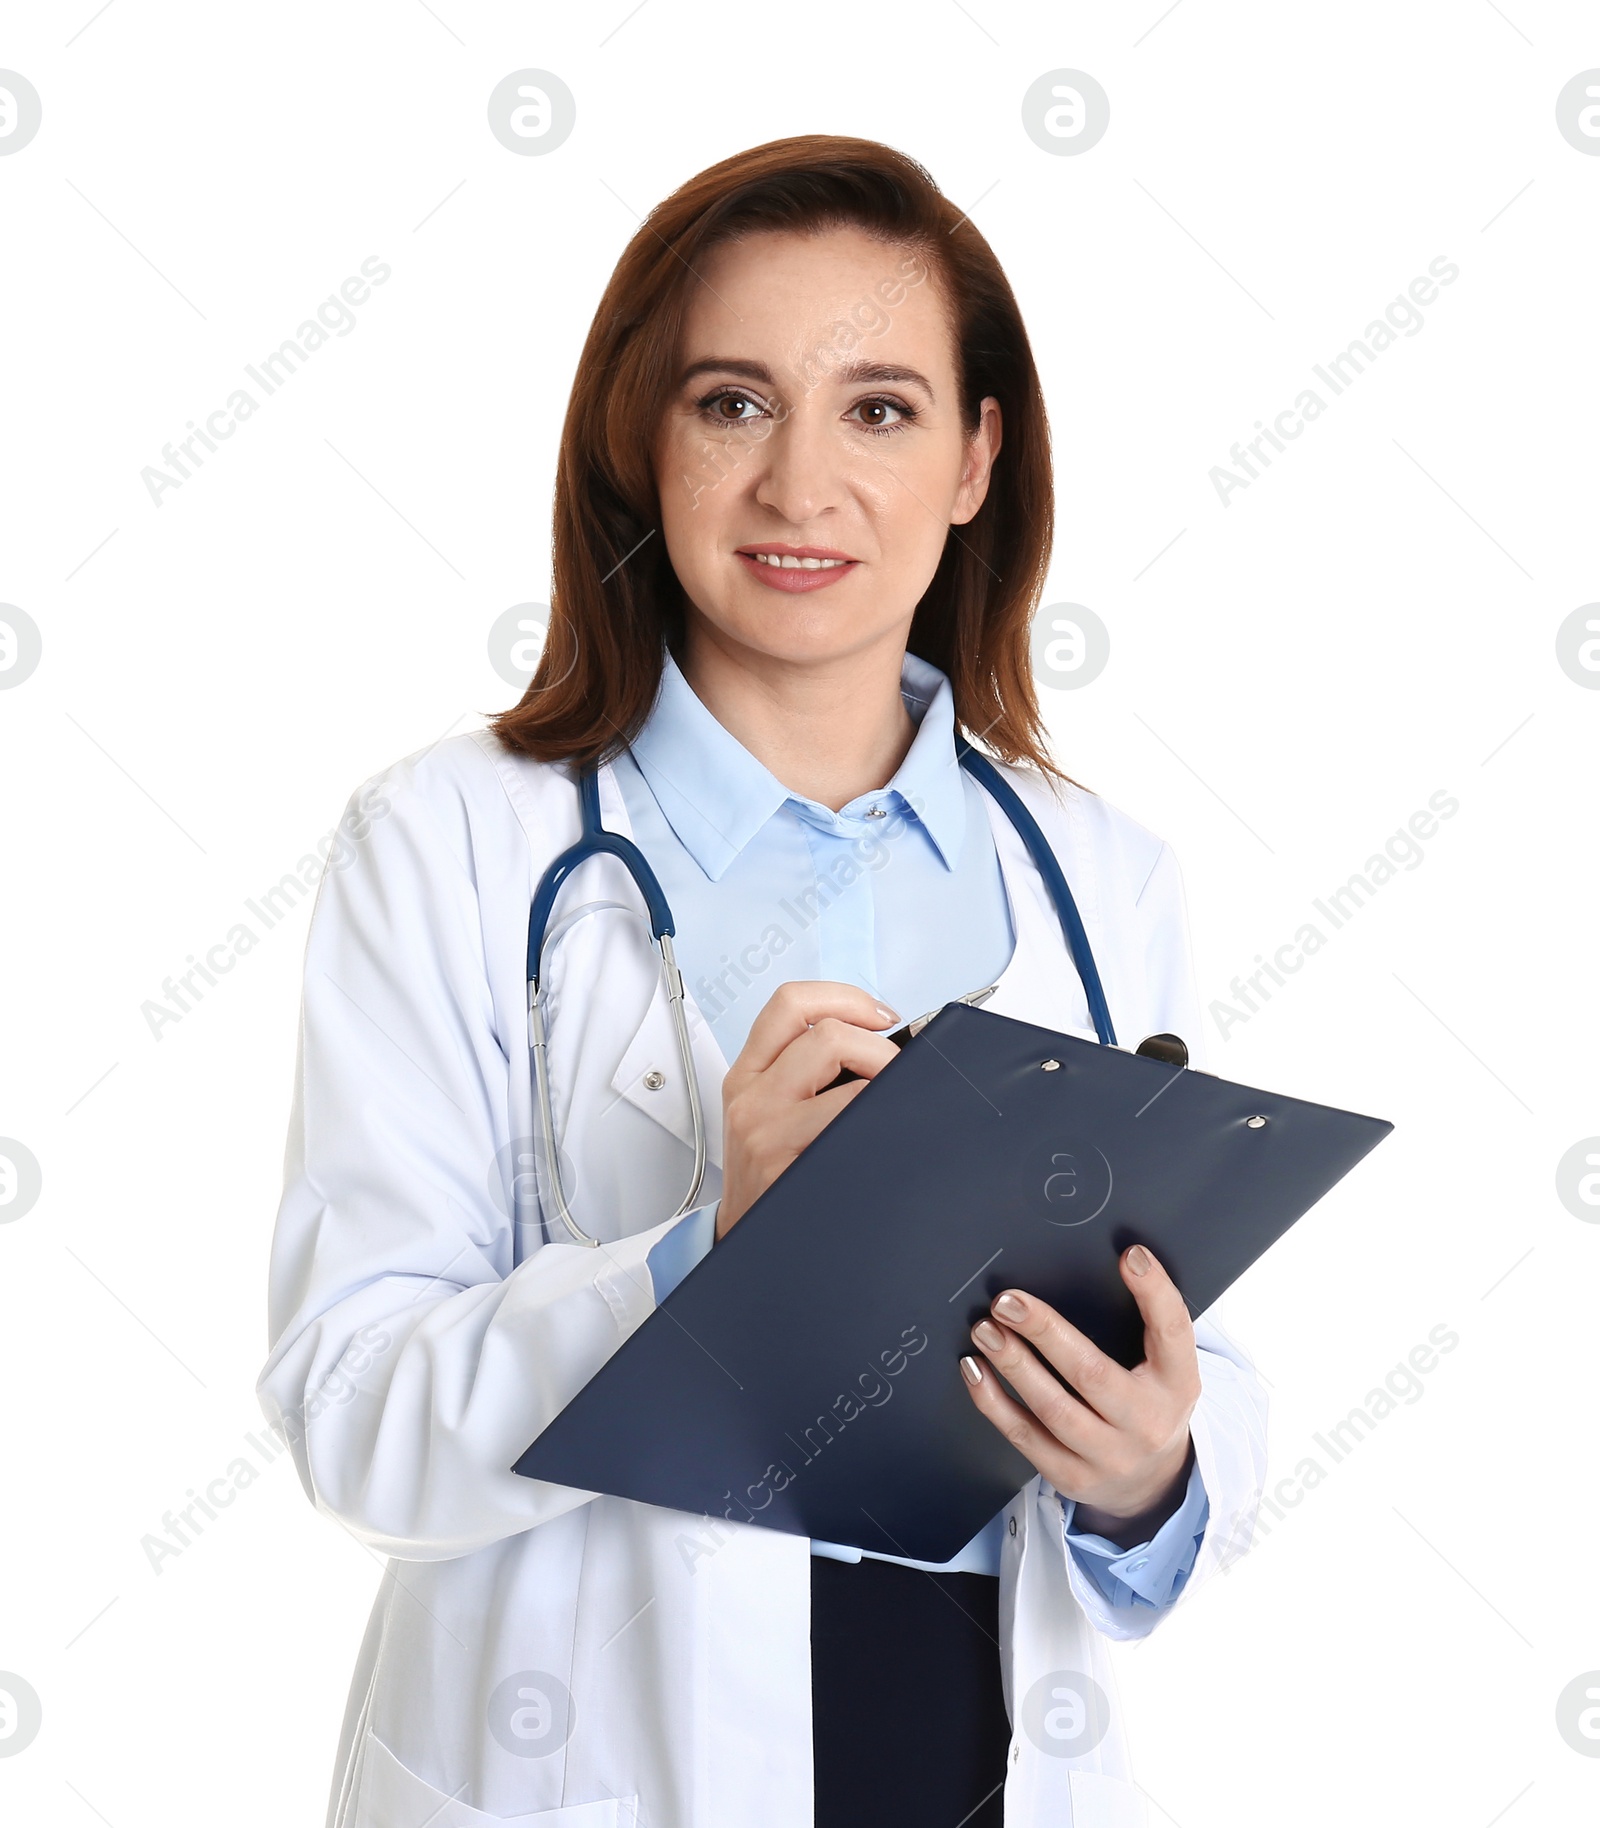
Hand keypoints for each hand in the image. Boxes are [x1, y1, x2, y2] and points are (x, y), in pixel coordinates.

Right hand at [717, 981, 899, 1238]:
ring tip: (893, 1100)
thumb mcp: (767, 1115)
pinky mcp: (784, 1160)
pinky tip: (885, 1132)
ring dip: (884, 1077)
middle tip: (895, 1070)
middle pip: (825, 1030)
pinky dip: (880, 1118)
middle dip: (878, 1044)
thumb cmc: (767, 1180)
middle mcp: (752, 1094)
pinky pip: (849, 1119)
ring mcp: (767, 1127)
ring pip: (839, 1068)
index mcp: (748, 1074)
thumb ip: (804, 1074)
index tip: (880, 1016)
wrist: (741, 1246)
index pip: (791, 1003)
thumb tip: (876, 1046)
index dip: (845, 997)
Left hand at [960, 1243, 1199, 1545]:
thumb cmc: (1150, 1404)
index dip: (1155, 1293)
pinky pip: (1025, 1436)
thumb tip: (1119, 1259)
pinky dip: (993, 1401)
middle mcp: (1146, 1423)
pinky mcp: (1071, 1477)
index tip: (1131, 1256)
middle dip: (1045, 1332)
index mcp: (1177, 1385)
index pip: (1174, 1334)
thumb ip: (1147, 1323)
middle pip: (1092, 1374)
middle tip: (1008, 1302)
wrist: (1152, 1483)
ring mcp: (1109, 1457)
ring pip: (1052, 1408)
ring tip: (986, 1330)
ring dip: (1013, 1365)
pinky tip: (976, 1371)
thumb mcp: (1166, 1367)